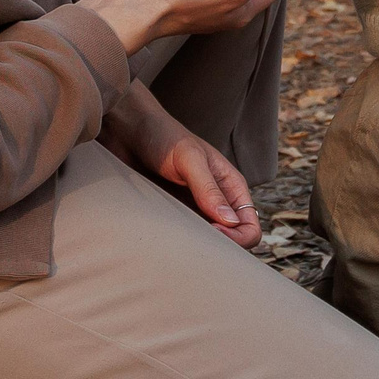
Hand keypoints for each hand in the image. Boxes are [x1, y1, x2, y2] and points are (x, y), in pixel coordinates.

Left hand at [125, 113, 260, 247]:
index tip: (212, 231)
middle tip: (193, 240)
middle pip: (231, 241)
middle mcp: (216, 201)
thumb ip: (208, 189)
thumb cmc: (163, 136)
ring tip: (177, 240)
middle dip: (219, 248)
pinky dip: (179, 244)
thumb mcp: (189, 159)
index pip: (250, 226)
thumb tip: (231, 222)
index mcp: (230, 186)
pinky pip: (183, 238)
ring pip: (207, 243)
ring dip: (197, 247)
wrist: (128, 129)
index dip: (237, 238)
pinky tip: (165, 238)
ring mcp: (194, 209)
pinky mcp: (172, 214)